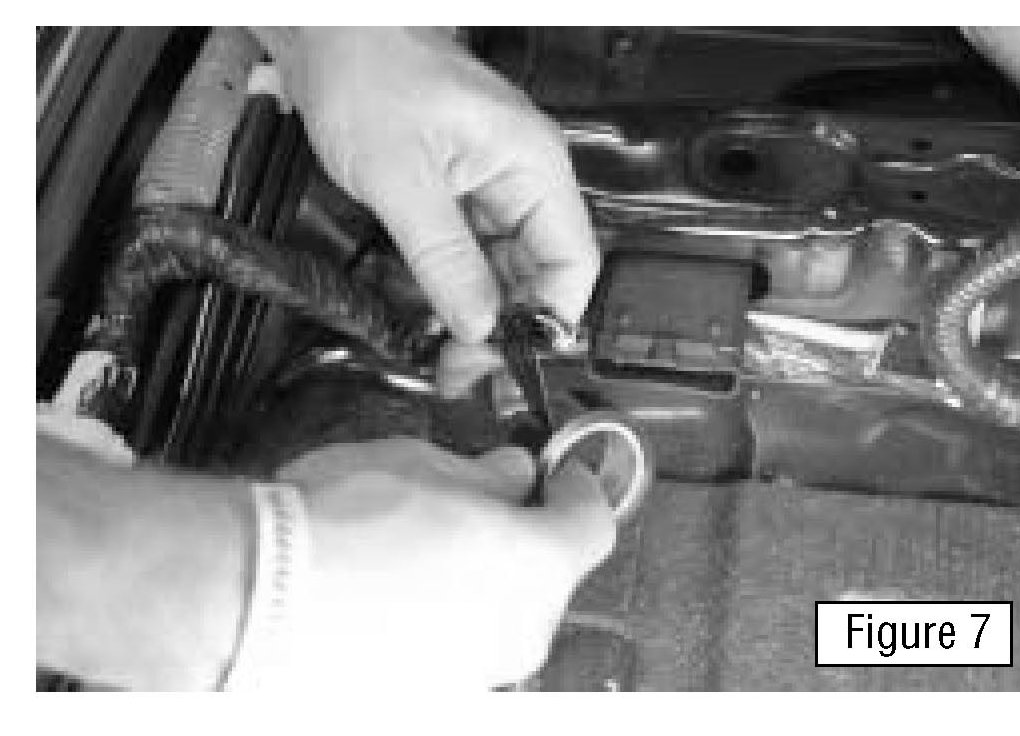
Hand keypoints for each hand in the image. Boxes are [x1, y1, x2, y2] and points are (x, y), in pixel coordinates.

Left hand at [259, 27, 600, 345]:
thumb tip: (478, 324)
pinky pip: (472, 253)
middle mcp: (523, 178)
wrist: (325, 33)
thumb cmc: (366, 70)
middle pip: (540, 274)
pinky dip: (454, 288)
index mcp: (532, 167)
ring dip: (478, 313)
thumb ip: (444, 258)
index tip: (501, 357)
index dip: (545, 320)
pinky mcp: (459, 191)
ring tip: (445, 354)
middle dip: (506, 327)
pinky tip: (433, 315)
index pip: (572, 263)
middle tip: (461, 368)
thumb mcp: (401, 178)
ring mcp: (492, 185)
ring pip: (505, 270)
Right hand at [276, 439, 615, 689]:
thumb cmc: (335, 533)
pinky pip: (453, 650)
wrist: (253, 604)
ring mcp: (472, 675)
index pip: (591, 523)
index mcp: (535, 567)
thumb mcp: (421, 465)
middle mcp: (517, 634)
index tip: (564, 475)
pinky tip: (389, 594)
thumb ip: (485, 474)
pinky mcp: (427, 698)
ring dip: (476, 583)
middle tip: (478, 501)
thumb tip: (511, 474)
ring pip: (497, 618)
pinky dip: (437, 622)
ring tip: (414, 547)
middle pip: (545, 578)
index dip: (578, 489)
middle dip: (520, 537)